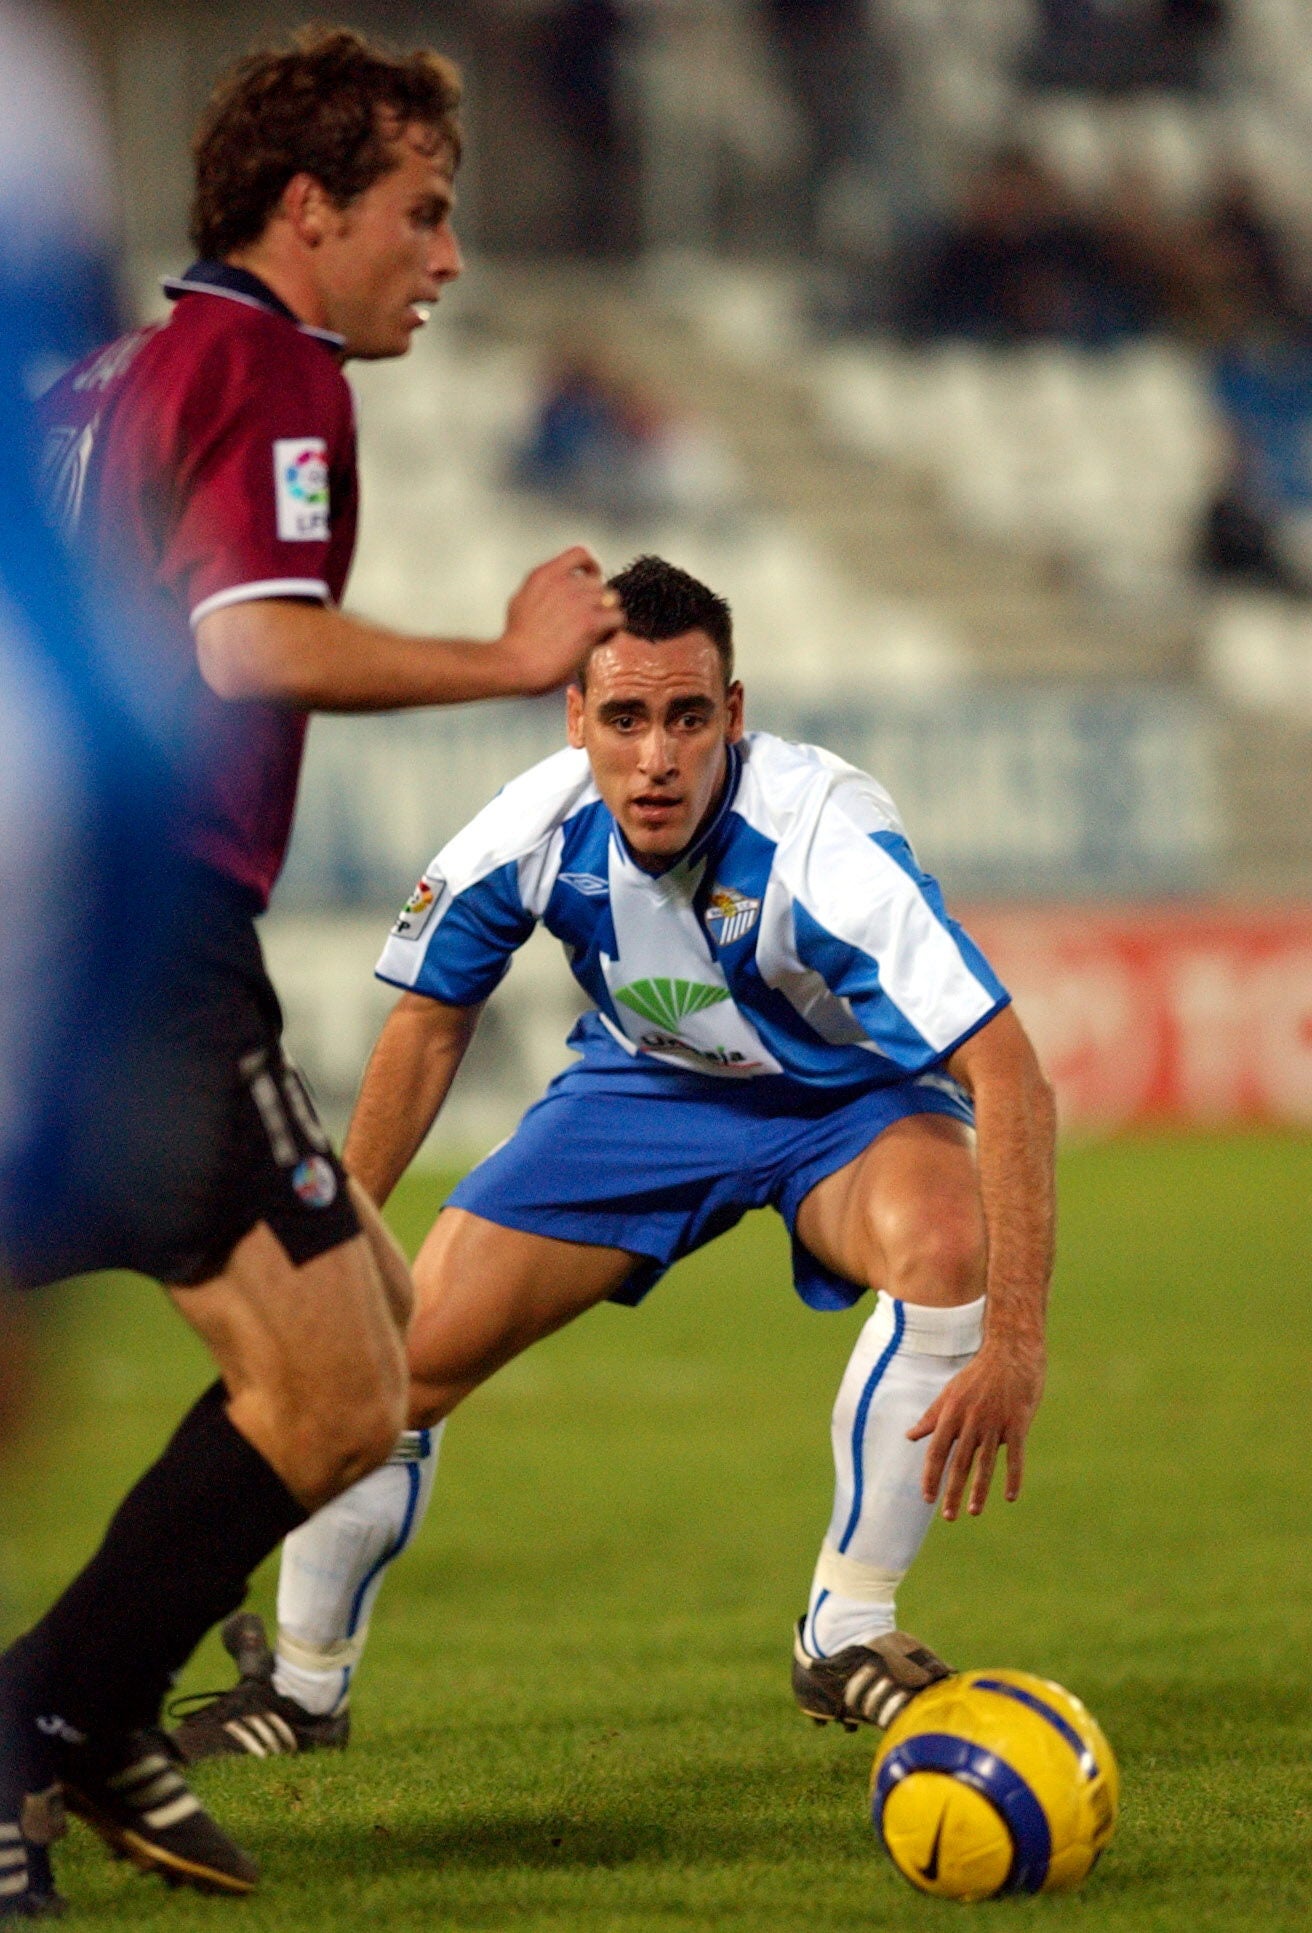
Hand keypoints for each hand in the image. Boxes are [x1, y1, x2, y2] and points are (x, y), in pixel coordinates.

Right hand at [496, 547, 621, 694]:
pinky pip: (617, 618)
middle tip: (588, 619)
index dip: (591, 566)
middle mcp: (564, 583)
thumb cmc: (517, 641)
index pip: (579, 554)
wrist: (518, 662)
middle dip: (596, 601)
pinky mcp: (590, 622)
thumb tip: (553, 590)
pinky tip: (600, 640)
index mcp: (545, 575)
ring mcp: (579, 601)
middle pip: (598, 583)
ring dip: (606, 615)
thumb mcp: (520, 600)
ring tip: (594, 631)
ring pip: (611, 599)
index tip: (593, 576)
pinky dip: (613, 629)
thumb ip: (542, 588)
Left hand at [906, 1336, 1045, 1520]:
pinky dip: (1013, 1477)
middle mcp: (970, 1420)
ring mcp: (995, 1422)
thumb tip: (910, 1437)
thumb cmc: (979, 1374)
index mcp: (951, 1413)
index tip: (927, 1498)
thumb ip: (931, 1417)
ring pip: (984, 1463)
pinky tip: (1009, 1497)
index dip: (931, 1476)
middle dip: (951, 1491)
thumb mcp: (950, 1393)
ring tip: (972, 1512)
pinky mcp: (1018, 1422)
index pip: (937, 1451)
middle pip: (959, 1462)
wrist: (1011, 1351)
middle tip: (948, 1517)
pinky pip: (1015, 1456)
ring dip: (978, 1490)